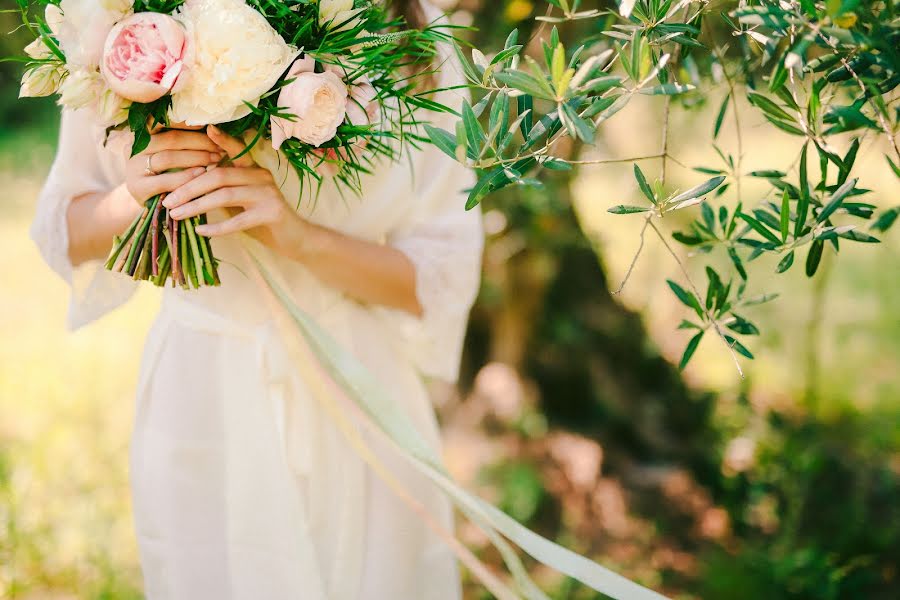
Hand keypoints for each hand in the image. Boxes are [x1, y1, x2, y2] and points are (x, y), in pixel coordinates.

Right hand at [125, 129, 224, 205]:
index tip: (207, 123)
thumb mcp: (172, 153)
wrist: (153, 205)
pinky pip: (166, 180)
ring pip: (169, 157)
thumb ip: (183, 140)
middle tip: (219, 145)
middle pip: (170, 138)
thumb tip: (212, 126)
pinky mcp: (138, 187)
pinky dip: (187, 176)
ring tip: (216, 158)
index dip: (185, 122)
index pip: (162, 121)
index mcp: (140, 134)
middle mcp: (133, 148)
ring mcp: (133, 168)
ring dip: (196, 157)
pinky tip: (202, 174)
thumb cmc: (169, 174)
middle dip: (199, 141)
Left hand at [163, 126, 312, 251]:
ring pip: (225, 195)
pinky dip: (216, 227)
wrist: (293, 238)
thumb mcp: (240, 200)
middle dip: (189, 188)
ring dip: (196, 206)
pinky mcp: (271, 213)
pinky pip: (238, 220)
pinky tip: (201, 231)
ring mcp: (268, 194)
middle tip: (167, 201)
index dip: (221, 140)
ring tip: (176, 215)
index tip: (204, 130)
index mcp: (253, 169)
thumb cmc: (262, 219)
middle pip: (218, 175)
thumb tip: (187, 186)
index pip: (235, 150)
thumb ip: (221, 189)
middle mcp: (261, 176)